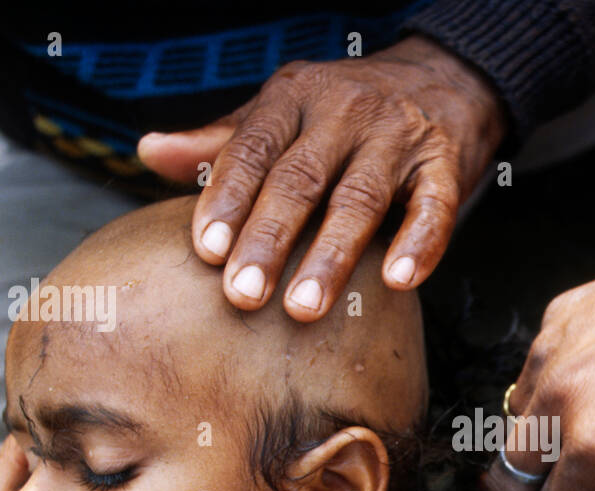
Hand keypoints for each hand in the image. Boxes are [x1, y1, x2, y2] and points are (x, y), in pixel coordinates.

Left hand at [137, 35, 506, 320]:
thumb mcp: (282, 113)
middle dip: (269, 239)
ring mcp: (398, 137)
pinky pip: (433, 206)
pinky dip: (420, 243)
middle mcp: (345, 112)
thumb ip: (221, 142)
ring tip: (304, 307)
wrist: (443, 79)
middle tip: (242, 295)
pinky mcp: (445, 164)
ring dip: (331, 256)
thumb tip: (148, 152)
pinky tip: (400, 281)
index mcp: (295, 97)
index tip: (206, 251)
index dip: (228, 200)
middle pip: (300, 179)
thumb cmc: (346, 111)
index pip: (252, 149)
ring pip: (360, 199)